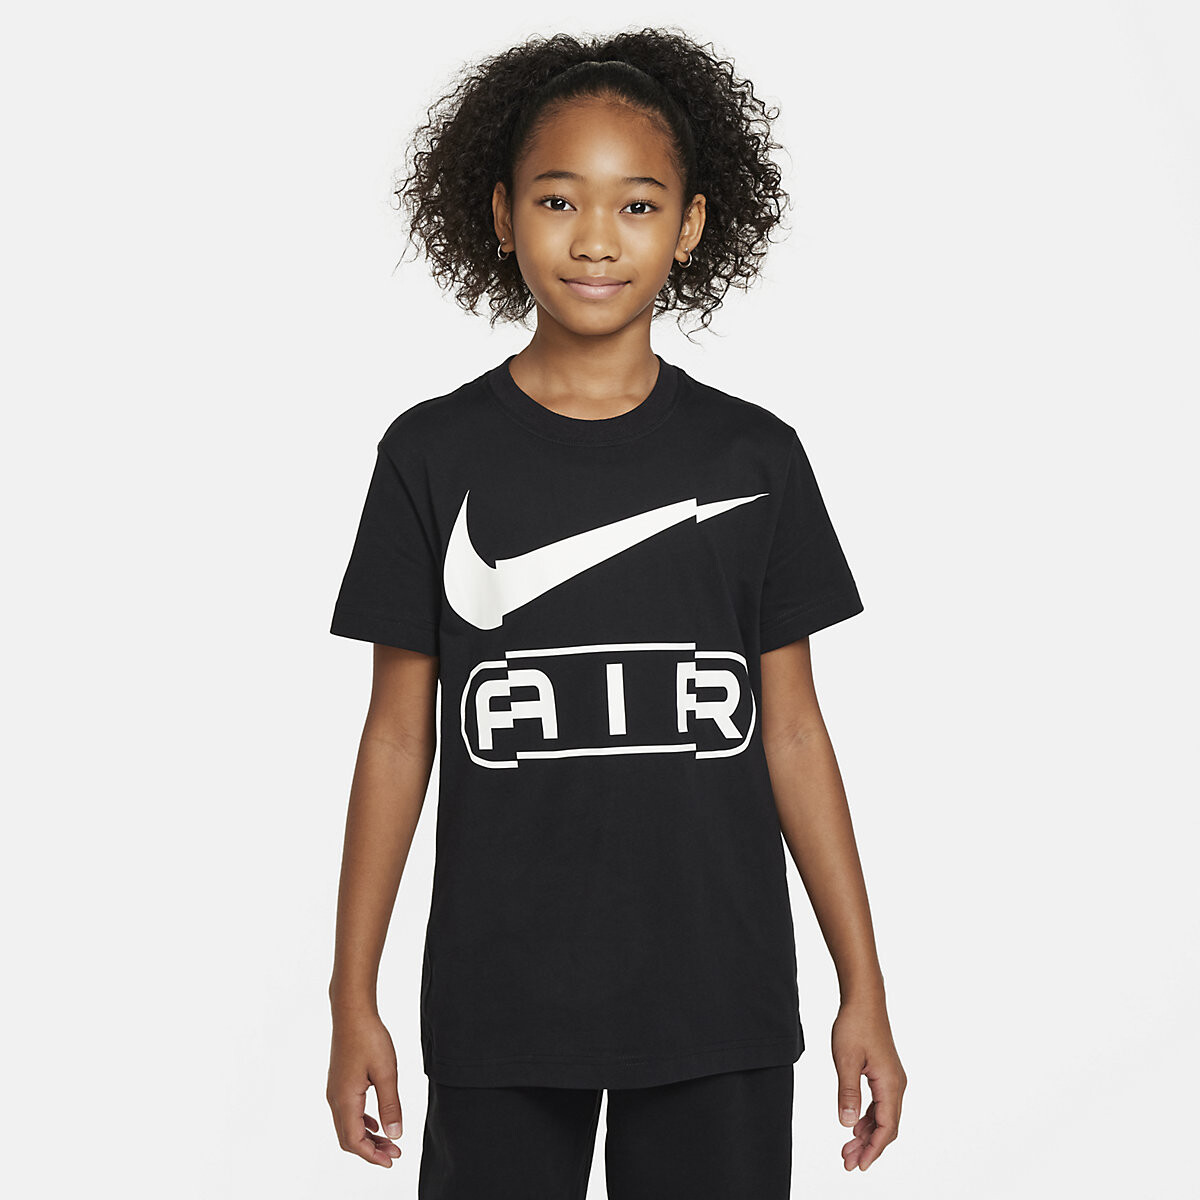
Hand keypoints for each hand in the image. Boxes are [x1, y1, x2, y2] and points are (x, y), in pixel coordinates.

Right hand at [327, 1009, 404, 1167]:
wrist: (352, 1013)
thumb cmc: (369, 1038)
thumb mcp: (386, 1072)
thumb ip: (390, 1105)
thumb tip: (395, 1134)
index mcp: (345, 1100)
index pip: (354, 1141)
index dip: (373, 1155)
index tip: (392, 1160)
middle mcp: (335, 1099)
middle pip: (349, 1138)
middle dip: (371, 1150)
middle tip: (395, 1153)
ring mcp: (335, 1091)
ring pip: (348, 1126)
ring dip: (368, 1136)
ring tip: (390, 1140)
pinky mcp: (339, 1083)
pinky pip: (348, 1112)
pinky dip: (362, 1123)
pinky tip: (376, 1122)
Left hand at [831, 997, 905, 1171]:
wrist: (864, 1000)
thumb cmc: (856, 1025)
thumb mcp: (845, 1060)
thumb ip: (847, 1093)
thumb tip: (847, 1124)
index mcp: (890, 1084)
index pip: (886, 1127)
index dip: (873, 1149)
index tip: (859, 1165)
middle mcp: (896, 1085)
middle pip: (886, 1126)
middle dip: (868, 1147)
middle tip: (848, 1162)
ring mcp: (892, 1079)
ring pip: (882, 1116)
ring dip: (867, 1134)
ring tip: (847, 1149)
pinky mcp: (884, 1074)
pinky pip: (879, 1104)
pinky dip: (867, 1119)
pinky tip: (854, 1126)